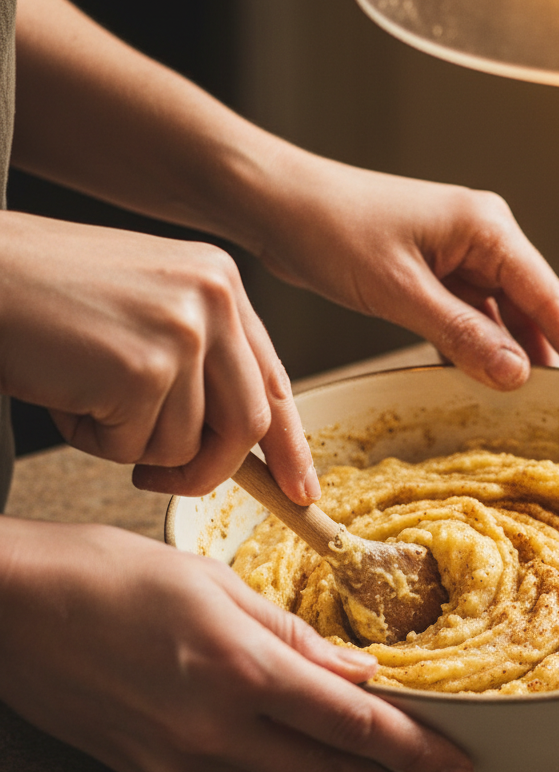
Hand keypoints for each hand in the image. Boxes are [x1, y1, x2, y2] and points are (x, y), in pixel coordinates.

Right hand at [0, 212, 316, 501]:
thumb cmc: (45, 294)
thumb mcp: (147, 307)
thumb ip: (201, 357)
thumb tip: (242, 436)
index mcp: (220, 282)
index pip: (272, 380)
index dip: (288, 444)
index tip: (300, 489)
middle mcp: (214, 300)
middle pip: (247, 423)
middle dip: (208, 470)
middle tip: (160, 482)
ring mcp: (183, 333)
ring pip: (186, 444)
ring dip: (129, 444)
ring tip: (83, 394)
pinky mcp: (143, 369)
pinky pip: (136, 448)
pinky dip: (94, 441)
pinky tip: (65, 395)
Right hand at [0, 518, 471, 771]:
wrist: (8, 607)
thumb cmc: (109, 574)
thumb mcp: (214, 584)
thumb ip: (291, 633)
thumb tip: (354, 669)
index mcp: (241, 668)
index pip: (350, 722)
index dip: (410, 748)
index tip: (450, 765)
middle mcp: (213, 726)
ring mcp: (177, 756)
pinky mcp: (149, 766)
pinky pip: (230, 769)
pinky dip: (273, 763)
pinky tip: (292, 753)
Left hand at [245, 152, 558, 389]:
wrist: (277, 204)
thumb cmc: (333, 231)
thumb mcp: (400, 291)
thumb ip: (461, 334)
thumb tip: (518, 374)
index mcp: (485, 228)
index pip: (546, 294)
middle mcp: (480, 238)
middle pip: (529, 306)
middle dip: (547, 354)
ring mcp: (456, 256)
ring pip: (498, 316)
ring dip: (507, 355)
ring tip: (529, 403)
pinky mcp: (431, 273)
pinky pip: (466, 317)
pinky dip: (473, 347)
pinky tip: (479, 380)